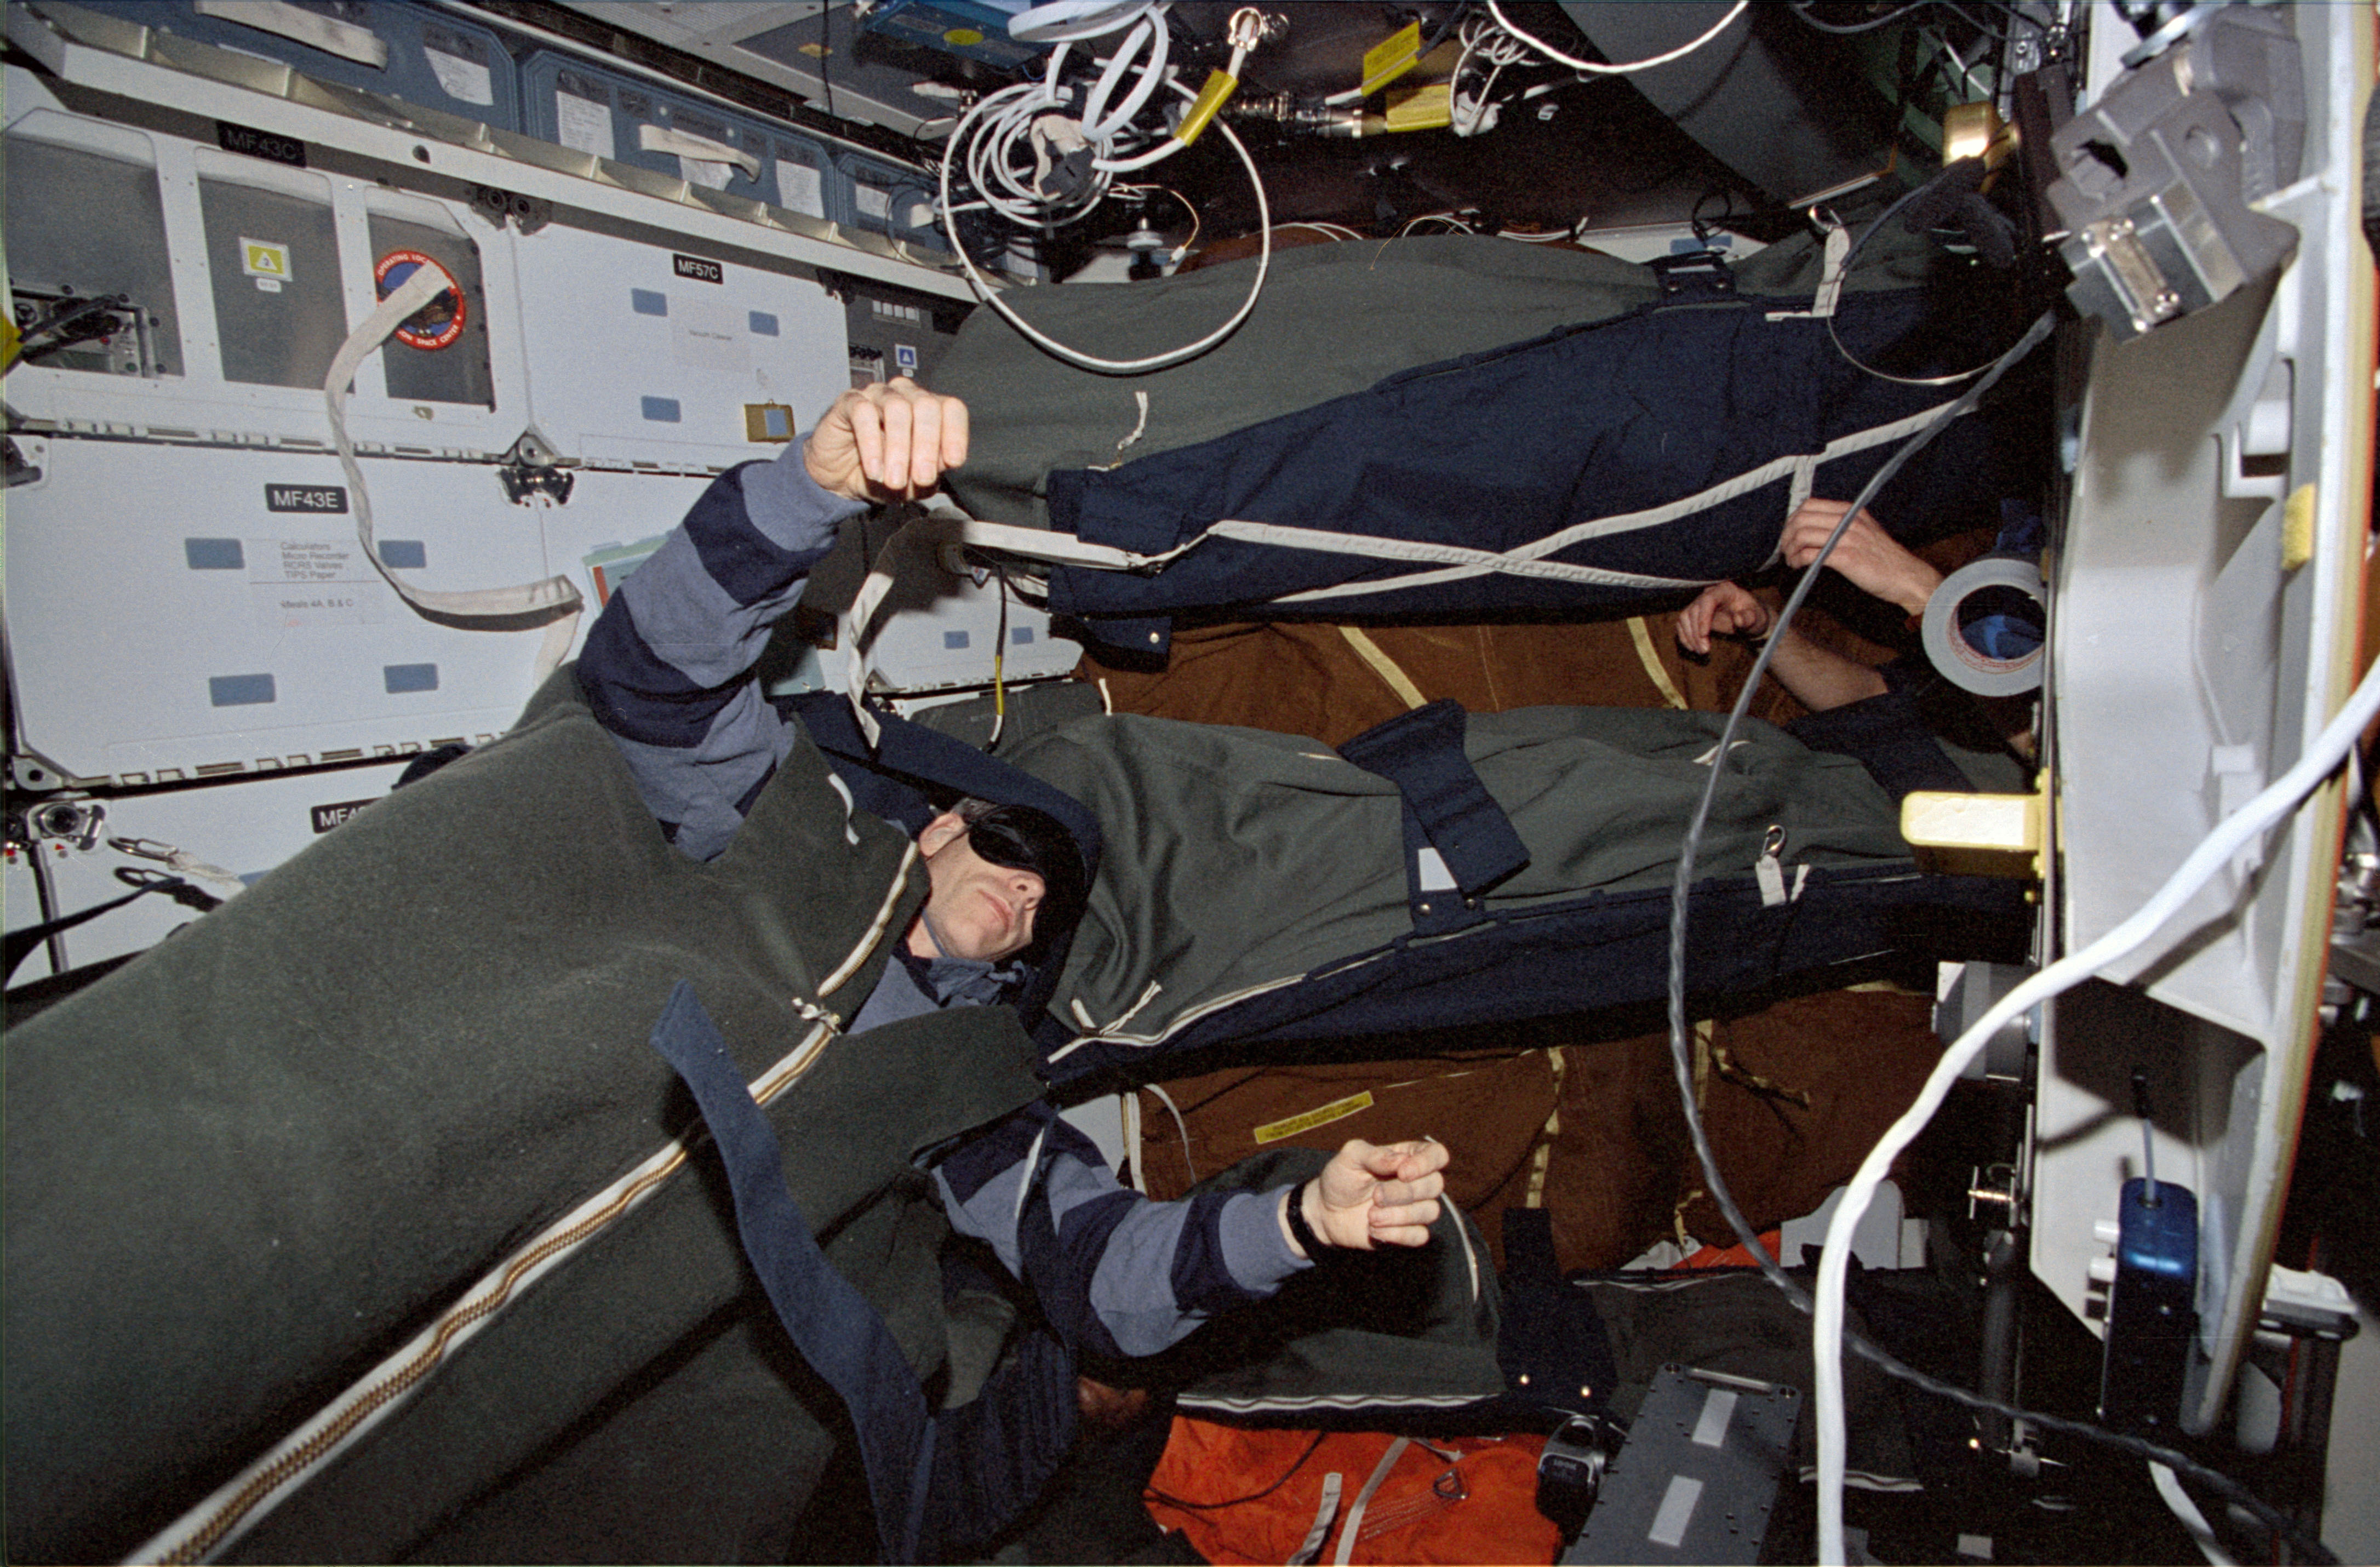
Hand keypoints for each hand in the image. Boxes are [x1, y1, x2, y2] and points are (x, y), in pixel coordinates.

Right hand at [802, 377, 969, 501]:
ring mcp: (877, 394)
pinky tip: (874, 469)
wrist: (840, 478)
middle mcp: (906, 395)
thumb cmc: (882, 474)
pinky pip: (864, 412)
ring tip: (894, 480)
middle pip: (927, 406)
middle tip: (922, 477)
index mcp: (928, 410)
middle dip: (927, 446)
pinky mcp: (850, 401)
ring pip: (897, 408)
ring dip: (899, 448)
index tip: (952, 462)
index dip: (955, 433)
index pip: (951, 408)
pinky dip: (871, 444)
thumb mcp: (913, 484)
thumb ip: (930, 474)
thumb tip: (943, 463)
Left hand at [1286, 1138, 1448, 1254]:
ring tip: (1371, 1216)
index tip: (1403, 1172)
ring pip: (1430, 1212)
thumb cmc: (1341, 1178)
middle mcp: (1418, 1181)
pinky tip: (1374, 1229)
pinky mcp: (1409, 1232)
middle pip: (1434, 1185)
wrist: (1326, 1211)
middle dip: (1403, 1193)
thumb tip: (1402, 1160)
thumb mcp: (1350, 1157)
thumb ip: (1374, 1154)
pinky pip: (1419, 1236)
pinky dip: (1397, 1234)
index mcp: (1408, 1156)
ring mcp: (1415, 1208)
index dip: (1427, 1163)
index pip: (1437, 1155)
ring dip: (1399, 1215)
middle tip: (1375, 1196)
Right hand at [1676, 581, 1773, 655]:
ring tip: (1701, 651)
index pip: (1708, 600)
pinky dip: (1685, 636)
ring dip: (1690, 636)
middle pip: (1694, 610)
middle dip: (1696, 632)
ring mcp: (1700, 603)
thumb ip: (1749, 618)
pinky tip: (1693, 647)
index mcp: (1725, 590)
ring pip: (1685, 617)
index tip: (1704, 635)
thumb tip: (1738, 619)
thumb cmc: (1753, 615)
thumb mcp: (1756, 617)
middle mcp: (1709, 594)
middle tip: (1705, 650)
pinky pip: (1682, 623)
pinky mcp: (1694, 614)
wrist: (1749, 618)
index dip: (1703, 617)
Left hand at [1778, 499, 1940, 615]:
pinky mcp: (1846, 557)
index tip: (1789, 534)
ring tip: (1792, 561)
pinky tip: (1799, 566)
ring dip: (1790, 550)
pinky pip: (1810, 554)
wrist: (1905, 576)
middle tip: (1786, 550)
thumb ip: (1840, 525)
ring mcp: (1847, 538)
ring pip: (1802, 535)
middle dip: (1787, 536)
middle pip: (1801, 519)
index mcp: (1850, 511)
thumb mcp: (1864, 530)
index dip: (1792, 519)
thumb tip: (1810, 528)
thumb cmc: (1883, 557)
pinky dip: (1798, 560)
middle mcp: (1848, 520)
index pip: (1810, 505)